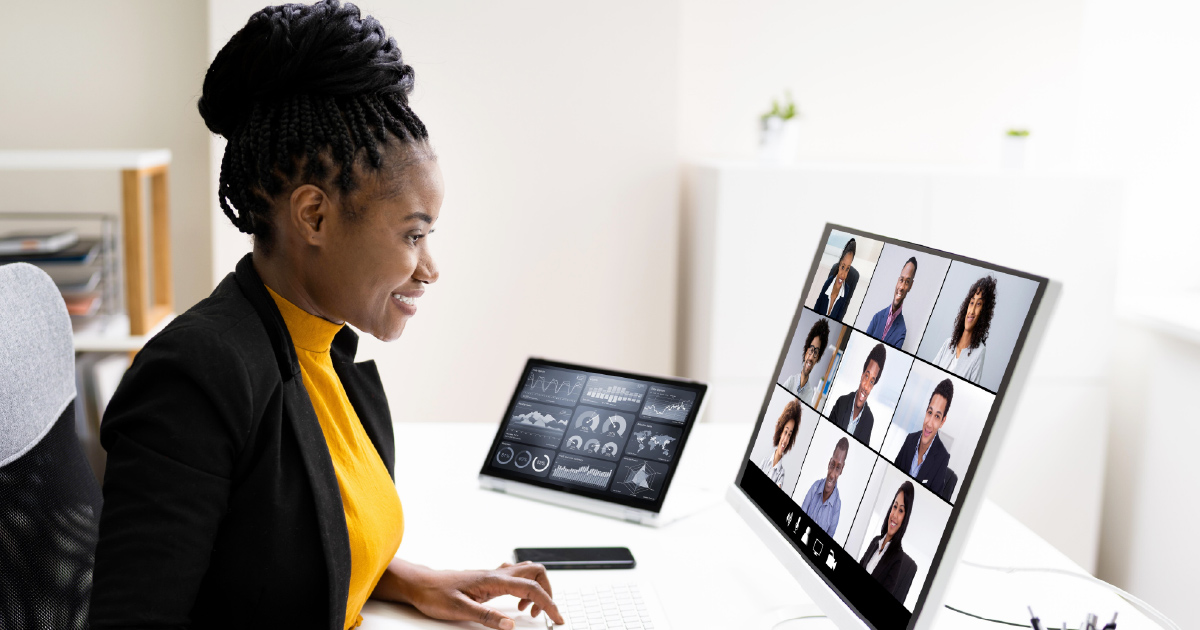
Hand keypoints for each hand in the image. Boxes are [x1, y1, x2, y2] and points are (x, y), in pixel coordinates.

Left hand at [395, 561, 563, 629]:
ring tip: (527, 611)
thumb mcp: (459, 610)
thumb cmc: (435, 594)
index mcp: (493, 580)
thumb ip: (487, 617)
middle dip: (547, 592)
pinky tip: (514, 602)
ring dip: (536, 589)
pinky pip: (515, 577)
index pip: (531, 588)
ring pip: (527, 572)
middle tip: (543, 613)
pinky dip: (524, 588)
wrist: (420, 584)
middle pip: (536, 572)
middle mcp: (496, 574)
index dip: (549, 604)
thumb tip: (510, 625)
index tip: (556, 618)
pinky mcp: (488, 579)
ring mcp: (493, 574)